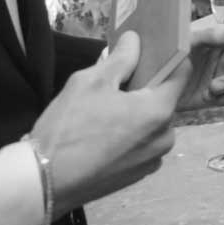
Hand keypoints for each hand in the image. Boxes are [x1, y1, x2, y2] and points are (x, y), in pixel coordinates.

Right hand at [29, 32, 182, 217]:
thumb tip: (135, 40)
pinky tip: (101, 135)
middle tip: (115, 83)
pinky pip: (141, 145)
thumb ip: (121, 59)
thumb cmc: (68, 129)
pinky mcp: (137, 175)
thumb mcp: (90, 82)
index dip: (167, 57)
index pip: (180, 72)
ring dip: (135, 113)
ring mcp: (152, 160)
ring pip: (152, 124)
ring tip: (103, 111)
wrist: (43, 184)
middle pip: (164, 100)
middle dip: (144, 88)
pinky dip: (129, 135)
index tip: (149, 50)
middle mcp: (165, 137)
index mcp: (159, 111)